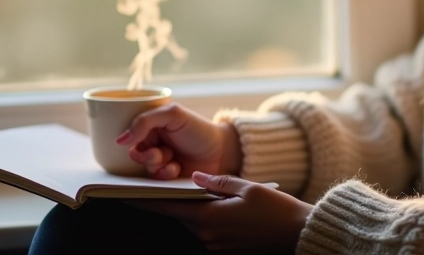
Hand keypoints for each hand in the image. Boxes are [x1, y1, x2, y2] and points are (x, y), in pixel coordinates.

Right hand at [117, 103, 241, 178]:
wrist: (221, 152)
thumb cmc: (198, 130)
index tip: (137, 142)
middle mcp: (155, 143)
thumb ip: (145, 121)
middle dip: (146, 155)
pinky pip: (154, 180)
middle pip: (135, 153)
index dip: (133, 140)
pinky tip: (176, 169)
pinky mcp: (167, 177)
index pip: (131, 134)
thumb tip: (120, 139)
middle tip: (160, 153)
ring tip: (171, 160)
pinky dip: (163, 174)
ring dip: (156, 164)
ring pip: (144, 167)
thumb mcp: (173, 115)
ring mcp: (161, 160)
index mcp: (153, 126)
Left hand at [127, 172, 312, 253]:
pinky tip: (209, 203)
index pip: (168, 208)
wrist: (299, 235)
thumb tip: (196, 176)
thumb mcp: (248, 188)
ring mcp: (216, 244)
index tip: (123, 194)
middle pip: (178, 214)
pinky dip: (201, 216)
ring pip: (192, 221)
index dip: (145, 200)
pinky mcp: (225, 248)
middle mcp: (208, 235)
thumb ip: (218, 182)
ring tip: (180, 190)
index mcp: (209, 218)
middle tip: (148, 184)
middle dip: (166, 200)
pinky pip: (206, 228)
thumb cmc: (277, 210)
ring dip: (186, 208)